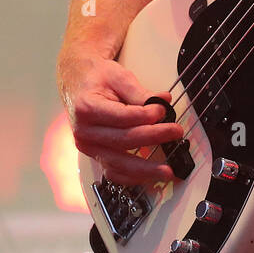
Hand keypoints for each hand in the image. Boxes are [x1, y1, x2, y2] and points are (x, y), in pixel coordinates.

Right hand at [58, 50, 183, 186]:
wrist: (78, 83)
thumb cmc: (97, 78)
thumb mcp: (118, 76)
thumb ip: (140, 92)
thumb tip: (162, 101)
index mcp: (87, 108)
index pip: (121, 116)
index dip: (145, 115)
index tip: (163, 111)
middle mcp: (84, 131)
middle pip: (123, 141)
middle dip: (153, 138)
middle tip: (174, 132)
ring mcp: (88, 146)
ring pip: (118, 163)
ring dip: (145, 169)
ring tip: (166, 169)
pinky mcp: (94, 154)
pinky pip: (112, 171)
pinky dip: (131, 177)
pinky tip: (148, 176)